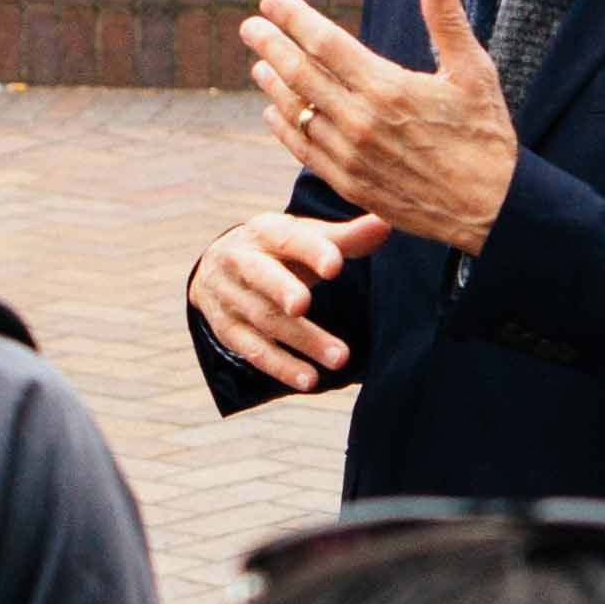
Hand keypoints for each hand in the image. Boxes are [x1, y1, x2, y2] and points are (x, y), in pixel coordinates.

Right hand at [187, 209, 393, 391]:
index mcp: (265, 232)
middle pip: (262, 277)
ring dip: (302, 341)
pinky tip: (310, 380)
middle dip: (283, 290)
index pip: (288, 239)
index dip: (311, 251)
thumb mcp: (304, 236)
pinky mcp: (227, 330)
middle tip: (304, 305)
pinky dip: (282, 366)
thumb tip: (386, 224)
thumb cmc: (277, 250)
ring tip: (339, 358)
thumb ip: (345, 237)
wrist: (218, 267)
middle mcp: (240, 261)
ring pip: (265, 320)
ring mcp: (230, 297)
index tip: (336, 265)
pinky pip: (254, 350)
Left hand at [241, 0, 518, 256]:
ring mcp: (352, 157)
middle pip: (300, 75)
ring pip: (299, 113)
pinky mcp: (352, 186)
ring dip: (274, 86)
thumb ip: (446, 19)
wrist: (494, 210)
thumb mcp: (475, 71)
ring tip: (258, 65)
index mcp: (388, 88)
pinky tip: (275, 114)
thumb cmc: (487, 136)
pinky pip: (306, 152)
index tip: (271, 0)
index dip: (293, 18)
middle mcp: (362, 122)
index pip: (325, 43)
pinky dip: (285, 130)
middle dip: (271, 45)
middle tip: (249, 27)